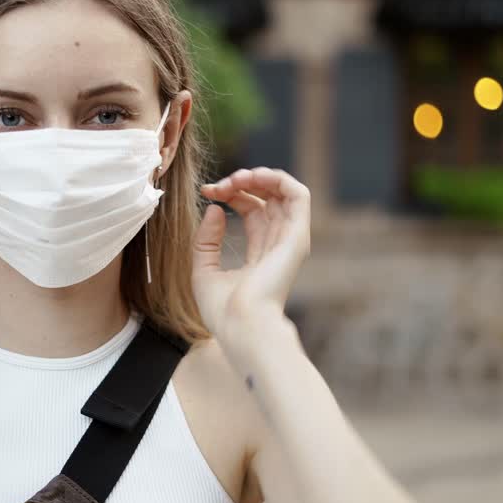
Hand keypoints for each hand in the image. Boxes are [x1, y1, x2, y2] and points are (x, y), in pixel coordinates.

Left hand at [192, 168, 310, 366]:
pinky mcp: (297, 236)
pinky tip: (252, 177)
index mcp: (260, 253)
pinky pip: (299, 195)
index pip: (252, 210)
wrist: (241, 326)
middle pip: (266, 199)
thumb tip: (215, 209)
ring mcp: (290, 240)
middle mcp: (278, 244)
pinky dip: (277, 179)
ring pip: (284, 192)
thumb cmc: (223, 310)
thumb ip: (206, 240)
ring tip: (235, 178)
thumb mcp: (203, 269)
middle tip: (218, 185)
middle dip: (241, 183)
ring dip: (259, 176)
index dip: (230, 194)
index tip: (206, 192)